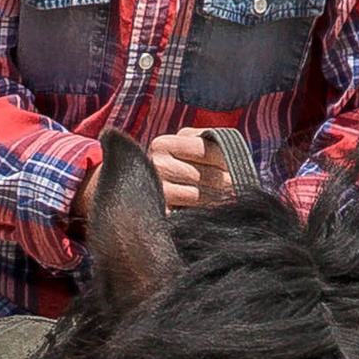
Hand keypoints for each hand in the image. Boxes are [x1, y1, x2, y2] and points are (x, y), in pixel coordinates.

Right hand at [72, 130, 228, 234]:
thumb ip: (203, 142)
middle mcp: (158, 163)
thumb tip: (235, 154)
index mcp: (166, 143)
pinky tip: (211, 216)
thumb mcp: (177, 146)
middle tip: (239, 192)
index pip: (211, 150)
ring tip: (230, 204)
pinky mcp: (158, 211)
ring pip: (204, 196)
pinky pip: (192, 214)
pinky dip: (206, 215)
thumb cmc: (162, 168)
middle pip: (210, 176)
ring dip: (221, 202)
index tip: (240, 170)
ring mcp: (156, 188)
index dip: (231, 161)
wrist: (118, 190)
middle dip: (230, 185)